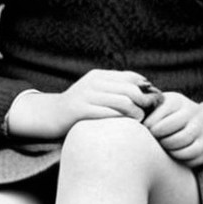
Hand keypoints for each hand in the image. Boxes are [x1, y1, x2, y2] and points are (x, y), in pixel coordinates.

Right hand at [6, 70, 157, 139]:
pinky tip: (126, 127)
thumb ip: (114, 90)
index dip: (146, 89)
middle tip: (149, 114)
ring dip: (136, 113)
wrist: (50, 115)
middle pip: (130, 89)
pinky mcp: (80, 110)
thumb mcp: (95, 92)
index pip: (131, 77)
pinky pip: (109, 114)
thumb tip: (145, 91)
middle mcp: (93, 82)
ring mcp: (86, 95)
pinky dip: (122, 121)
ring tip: (139, 121)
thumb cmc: (79, 108)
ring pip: (123, 101)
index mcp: (99, 75)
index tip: (153, 101)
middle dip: (144, 102)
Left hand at [143, 92, 202, 167]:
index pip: (156, 116)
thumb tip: (128, 116)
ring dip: (166, 146)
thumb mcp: (163, 106)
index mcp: (177, 101)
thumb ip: (147, 109)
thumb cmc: (174, 116)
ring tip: (163, 144)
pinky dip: (177, 155)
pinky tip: (173, 151)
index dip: (148, 127)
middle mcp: (192, 113)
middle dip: (157, 137)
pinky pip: (187, 155)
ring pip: (177, 142)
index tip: (145, 129)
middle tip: (154, 139)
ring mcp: (201, 130)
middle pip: (167, 129)